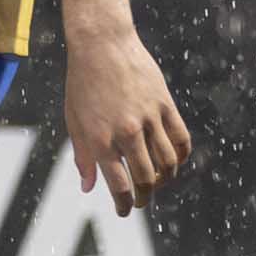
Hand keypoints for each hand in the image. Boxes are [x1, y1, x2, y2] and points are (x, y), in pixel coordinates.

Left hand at [66, 21, 192, 213]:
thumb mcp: (74, 120)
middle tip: (141, 200)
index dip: (123, 204)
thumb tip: (88, 188)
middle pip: (146, 178)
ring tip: (156, 181)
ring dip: (165, 178)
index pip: (119, 185)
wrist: (102, 44)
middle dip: (144, 196)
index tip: (124, 211)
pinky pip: (181, 138)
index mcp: (100, 139)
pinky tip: (173, 162)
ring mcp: (148, 118)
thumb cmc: (82, 83)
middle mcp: (126, 132)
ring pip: (168, 162)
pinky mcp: (165, 104)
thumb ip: (83, 156)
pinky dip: (181, 156)